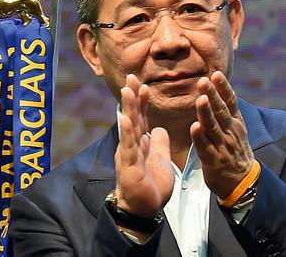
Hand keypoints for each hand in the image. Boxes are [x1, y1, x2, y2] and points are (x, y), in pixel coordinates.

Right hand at [114, 74, 173, 218]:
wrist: (143, 209)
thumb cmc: (150, 186)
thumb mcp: (159, 159)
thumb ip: (158, 144)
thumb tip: (159, 128)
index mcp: (140, 143)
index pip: (141, 118)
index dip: (142, 101)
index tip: (143, 83)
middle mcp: (131, 145)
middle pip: (132, 117)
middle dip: (132, 97)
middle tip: (131, 76)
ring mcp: (128, 154)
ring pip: (128, 128)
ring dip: (128, 108)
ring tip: (127, 91)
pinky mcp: (128, 166)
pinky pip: (128, 147)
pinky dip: (127, 133)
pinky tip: (126, 119)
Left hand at [190, 71, 253, 198]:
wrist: (244, 183)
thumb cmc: (235, 151)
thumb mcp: (235, 129)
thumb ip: (226, 112)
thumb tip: (216, 89)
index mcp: (236, 123)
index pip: (230, 102)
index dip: (223, 88)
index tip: (216, 74)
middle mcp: (231, 132)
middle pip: (221, 111)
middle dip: (212, 95)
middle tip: (204, 81)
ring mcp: (223, 146)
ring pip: (213, 127)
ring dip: (206, 113)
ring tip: (200, 99)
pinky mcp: (214, 161)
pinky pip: (205, 147)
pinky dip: (200, 138)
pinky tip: (194, 127)